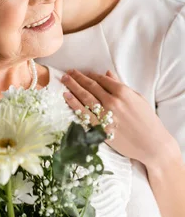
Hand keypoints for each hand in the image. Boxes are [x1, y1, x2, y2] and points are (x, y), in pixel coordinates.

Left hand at [61, 69, 177, 167]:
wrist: (151, 144)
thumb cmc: (147, 121)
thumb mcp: (137, 98)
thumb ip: (121, 85)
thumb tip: (108, 73)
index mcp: (123, 92)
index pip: (102, 80)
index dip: (91, 75)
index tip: (83, 72)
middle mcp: (113, 101)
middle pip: (91, 86)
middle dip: (78, 77)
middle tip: (68, 72)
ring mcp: (105, 115)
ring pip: (85, 97)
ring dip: (73, 86)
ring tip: (64, 79)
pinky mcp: (100, 128)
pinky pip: (83, 113)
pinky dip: (74, 103)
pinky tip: (66, 96)